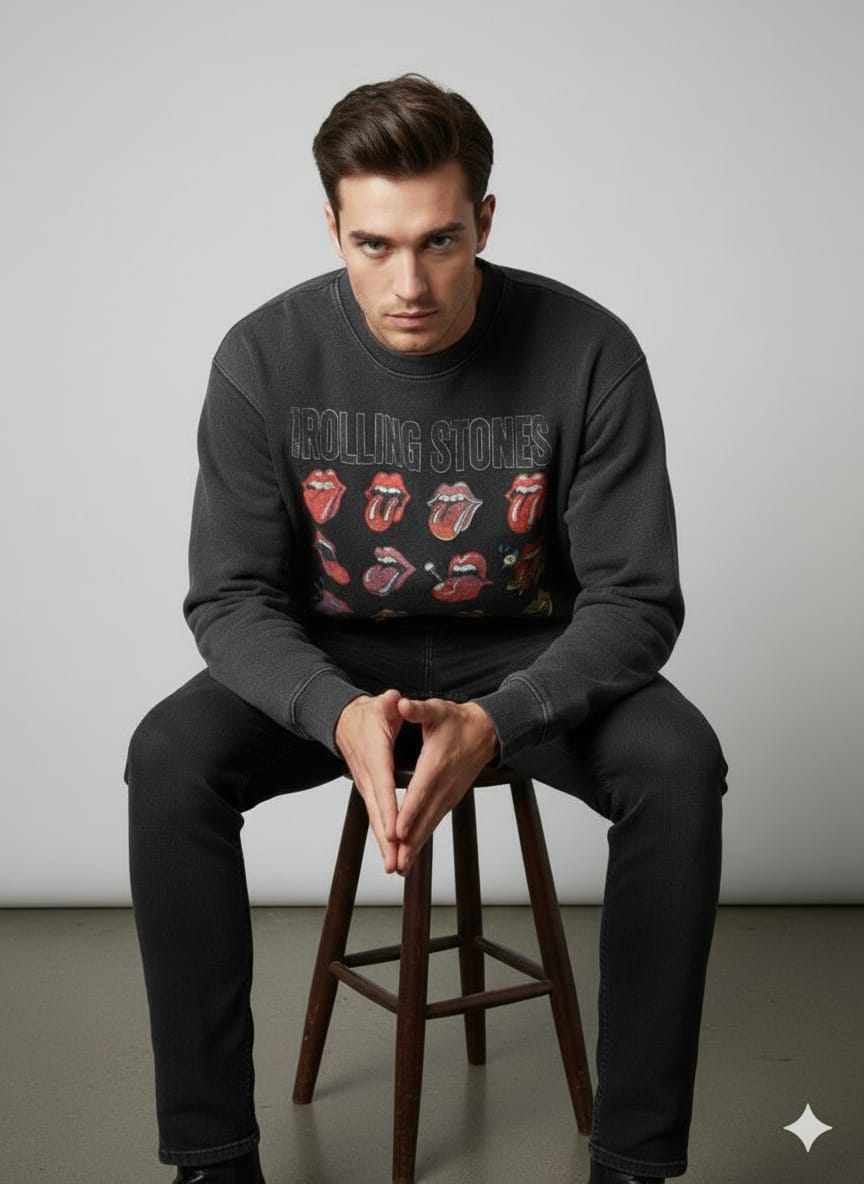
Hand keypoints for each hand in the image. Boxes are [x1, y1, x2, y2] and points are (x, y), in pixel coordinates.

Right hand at [335, 689, 403, 873]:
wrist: (342, 720)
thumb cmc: (367, 714)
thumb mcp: (380, 704)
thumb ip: (389, 704)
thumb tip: (395, 699)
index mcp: (375, 755)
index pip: (383, 784)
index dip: (389, 808)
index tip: (395, 830)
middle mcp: (368, 775)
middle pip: (377, 811)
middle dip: (386, 838)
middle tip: (396, 862)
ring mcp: (366, 785)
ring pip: (375, 818)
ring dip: (384, 844)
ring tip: (395, 867)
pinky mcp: (368, 791)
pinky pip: (376, 816)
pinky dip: (383, 837)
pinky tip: (392, 854)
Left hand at [394, 698, 498, 875]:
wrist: (487, 731)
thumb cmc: (459, 720)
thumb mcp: (438, 709)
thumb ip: (419, 709)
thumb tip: (402, 704)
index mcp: (436, 765)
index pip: (420, 793)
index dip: (408, 813)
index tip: (396, 831)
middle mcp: (444, 785)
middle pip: (424, 818)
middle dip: (409, 842)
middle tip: (395, 863)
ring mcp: (449, 795)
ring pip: (430, 825)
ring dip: (416, 846)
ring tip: (402, 867)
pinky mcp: (451, 799)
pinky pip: (435, 822)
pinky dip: (424, 839)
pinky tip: (413, 853)